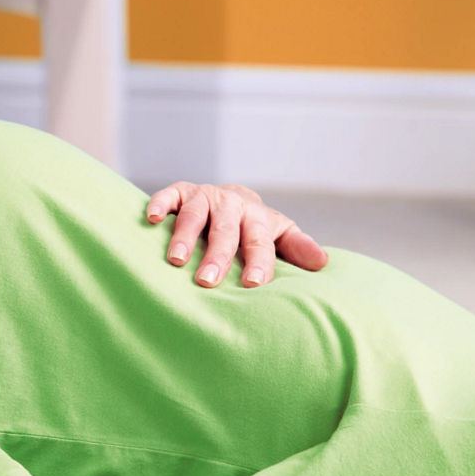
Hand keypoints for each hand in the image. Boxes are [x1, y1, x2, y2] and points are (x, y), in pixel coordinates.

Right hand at [146, 182, 327, 287]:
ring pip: (194, 215)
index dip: (257, 262)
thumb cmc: (254, 226)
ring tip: (176, 260)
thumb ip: (298, 247)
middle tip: (207, 282)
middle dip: (216, 256)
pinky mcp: (180, 191)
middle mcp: (230, 205)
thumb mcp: (278, 234)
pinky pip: (168, 195)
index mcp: (256, 218)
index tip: (252, 284)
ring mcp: (204, 196)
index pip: (258, 242)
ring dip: (184, 236)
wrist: (231, 194)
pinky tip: (151, 219)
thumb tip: (323, 264)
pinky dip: (159, 204)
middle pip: (224, 231)